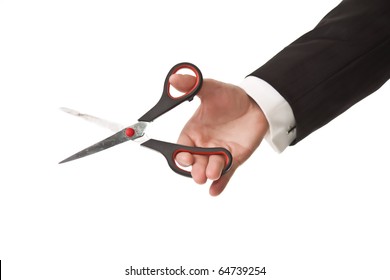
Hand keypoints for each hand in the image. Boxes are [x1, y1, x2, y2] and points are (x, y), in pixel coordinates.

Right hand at [170, 74, 268, 195]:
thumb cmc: (230, 97)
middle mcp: (204, 145)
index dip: (181, 154)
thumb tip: (174, 79)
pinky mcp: (234, 159)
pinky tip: (215, 191)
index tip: (185, 157)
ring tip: (212, 174)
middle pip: (194, 162)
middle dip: (195, 169)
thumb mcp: (211, 89)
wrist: (256, 104)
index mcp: (193, 131)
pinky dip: (220, 183)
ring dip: (209, 174)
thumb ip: (192, 86)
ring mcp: (219, 153)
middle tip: (199, 173)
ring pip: (210, 169)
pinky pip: (226, 174)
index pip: (182, 147)